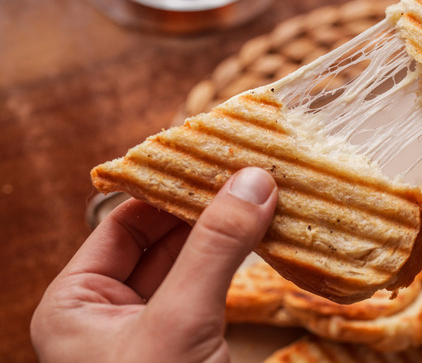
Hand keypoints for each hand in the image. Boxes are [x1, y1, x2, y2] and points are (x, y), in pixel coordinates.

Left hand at [31, 167, 277, 362]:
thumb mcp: (180, 321)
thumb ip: (214, 249)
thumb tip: (254, 181)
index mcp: (74, 307)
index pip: (122, 226)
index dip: (168, 191)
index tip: (213, 160)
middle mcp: (107, 316)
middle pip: (159, 243)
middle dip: (204, 211)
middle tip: (248, 175)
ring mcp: (150, 333)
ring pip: (190, 267)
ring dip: (226, 236)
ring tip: (263, 198)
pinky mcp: (186, 347)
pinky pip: (210, 292)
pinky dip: (236, 266)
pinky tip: (262, 238)